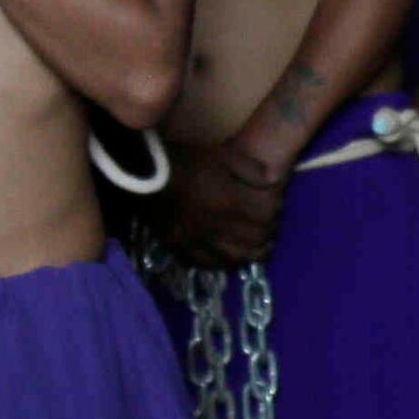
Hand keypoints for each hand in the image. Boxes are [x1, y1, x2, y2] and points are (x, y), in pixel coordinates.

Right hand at [170, 138, 287, 266]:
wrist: (145, 174)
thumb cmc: (186, 160)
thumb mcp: (223, 154)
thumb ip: (251, 168)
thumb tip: (272, 181)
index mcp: (233, 203)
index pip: (267, 215)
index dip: (274, 209)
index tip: (273, 203)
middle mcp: (220, 228)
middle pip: (256, 242)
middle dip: (265, 233)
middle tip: (264, 225)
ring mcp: (200, 242)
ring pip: (235, 258)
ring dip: (247, 251)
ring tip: (251, 243)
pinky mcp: (182, 249)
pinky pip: (207, 263)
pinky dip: (220, 260)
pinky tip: (224, 253)